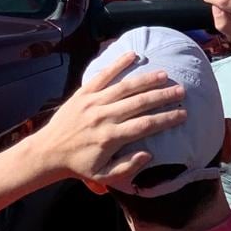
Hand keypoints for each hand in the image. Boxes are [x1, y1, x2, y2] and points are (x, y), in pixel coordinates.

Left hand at [33, 51, 186, 185]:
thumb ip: (127, 167)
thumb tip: (149, 153)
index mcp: (110, 138)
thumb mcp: (102, 175)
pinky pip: (103, 75)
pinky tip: (133, 55)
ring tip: (164, 74)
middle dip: (163, 96)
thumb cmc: (79, 165)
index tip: (182, 114)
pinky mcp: (83, 93)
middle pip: (139, 103)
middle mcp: (104, 117)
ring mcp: (93, 102)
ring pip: (125, 87)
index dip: (166, 119)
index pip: (145, 125)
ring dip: (146, 79)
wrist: (48, 152)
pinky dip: (117, 64)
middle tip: (181, 90)